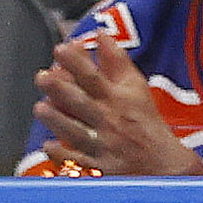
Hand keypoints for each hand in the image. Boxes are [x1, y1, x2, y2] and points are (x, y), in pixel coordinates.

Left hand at [33, 37, 197, 176]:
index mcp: (118, 99)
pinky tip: (48, 144)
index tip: (61, 48)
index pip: (94, 77)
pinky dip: (62, 153)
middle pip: (82, 102)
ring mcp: (102, 145)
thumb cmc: (144, 122)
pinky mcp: (97, 167)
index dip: (77, 62)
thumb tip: (101, 35)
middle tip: (42, 76)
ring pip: (76, 131)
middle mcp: (108, 120)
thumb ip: (116, 62)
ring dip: (57, 119)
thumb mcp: (135, 88)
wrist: (162, 163)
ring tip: (40, 107)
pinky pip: (76, 161)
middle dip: (61, 88)